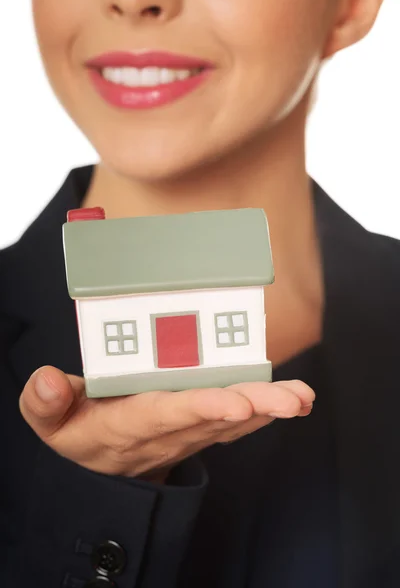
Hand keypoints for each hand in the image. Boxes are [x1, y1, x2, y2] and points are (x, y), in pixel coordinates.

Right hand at [19, 366, 314, 478]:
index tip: (235, 401)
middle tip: (291, 400)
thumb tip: (46, 380)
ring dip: (268, 408)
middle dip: (252, 406)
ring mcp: (188, 430)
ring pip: (231, 419)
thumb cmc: (78, 432)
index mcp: (128, 424)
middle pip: (212, 416)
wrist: (103, 466)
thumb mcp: (50, 422)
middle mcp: (167, 429)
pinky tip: (295, 399)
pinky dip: (264, 409)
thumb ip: (46, 403)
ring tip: (302, 397)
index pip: (168, 413)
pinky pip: (235, 419)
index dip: (201, 406)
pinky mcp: (201, 426)